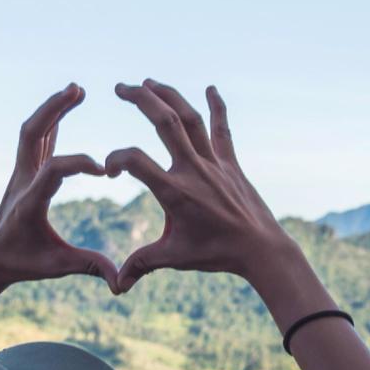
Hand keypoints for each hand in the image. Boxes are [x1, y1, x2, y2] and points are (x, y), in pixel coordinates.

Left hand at [0, 84, 118, 286]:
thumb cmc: (23, 262)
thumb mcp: (56, 267)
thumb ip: (88, 267)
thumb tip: (119, 282)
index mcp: (29, 202)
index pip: (53, 170)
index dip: (79, 164)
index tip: (105, 171)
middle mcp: (22, 180)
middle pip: (33, 134)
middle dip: (54, 110)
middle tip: (78, 90)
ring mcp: (22, 172)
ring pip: (33, 130)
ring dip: (53, 108)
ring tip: (77, 89)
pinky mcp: (26, 171)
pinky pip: (38, 138)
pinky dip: (53, 119)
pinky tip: (67, 104)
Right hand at [101, 81, 302, 297]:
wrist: (260, 250)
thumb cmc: (215, 254)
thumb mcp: (173, 258)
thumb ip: (140, 265)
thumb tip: (115, 287)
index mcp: (174, 192)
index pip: (135, 160)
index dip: (116, 159)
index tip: (109, 169)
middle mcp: (193, 170)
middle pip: (164, 121)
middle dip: (140, 99)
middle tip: (120, 87)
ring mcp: (214, 163)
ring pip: (190, 118)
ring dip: (169, 95)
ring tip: (149, 82)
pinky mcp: (230, 162)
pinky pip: (222, 129)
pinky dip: (217, 107)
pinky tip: (211, 89)